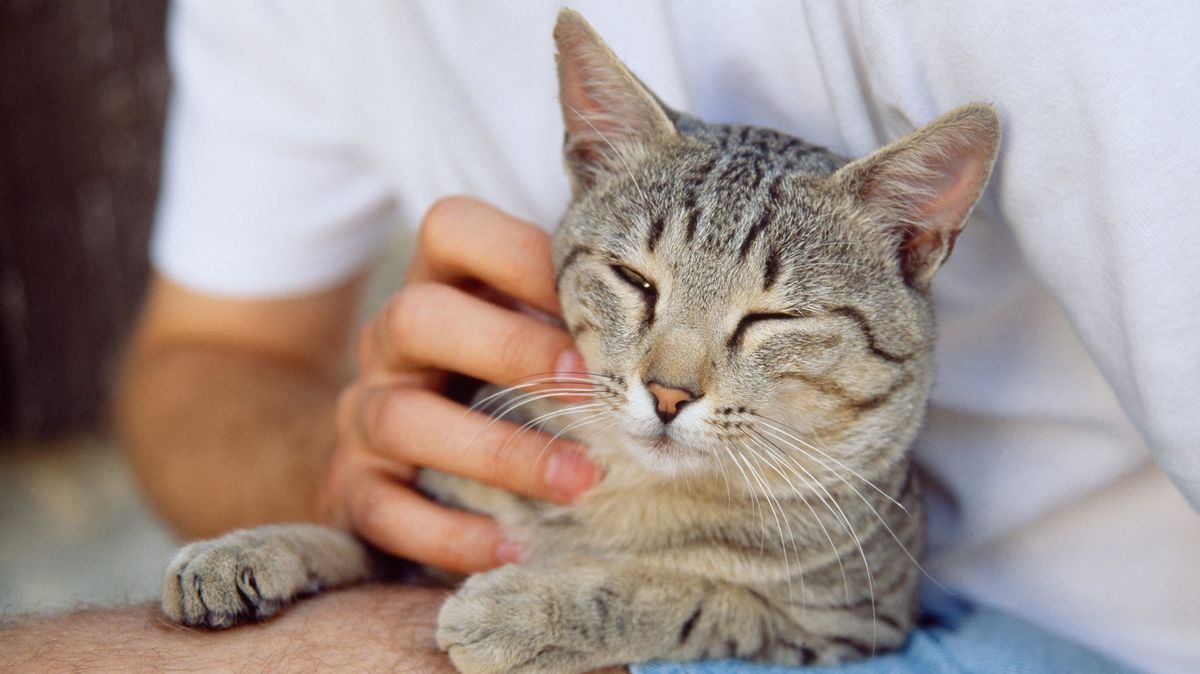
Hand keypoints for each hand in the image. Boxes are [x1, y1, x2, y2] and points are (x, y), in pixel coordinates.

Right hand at [321, 196, 597, 573]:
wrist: (398, 460)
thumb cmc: (496, 382)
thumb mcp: (525, 331)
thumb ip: (570, 313)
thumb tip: (668, 308)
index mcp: (436, 284)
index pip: (451, 229)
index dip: (520, 254)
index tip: (598, 298)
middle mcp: (388, 342)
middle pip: (415, 315)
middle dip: (509, 349)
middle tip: (594, 388)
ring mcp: (363, 413)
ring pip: (402, 418)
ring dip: (500, 452)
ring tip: (583, 480)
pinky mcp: (353, 488)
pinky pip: (382, 510)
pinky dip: (452, 533)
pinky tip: (517, 547)